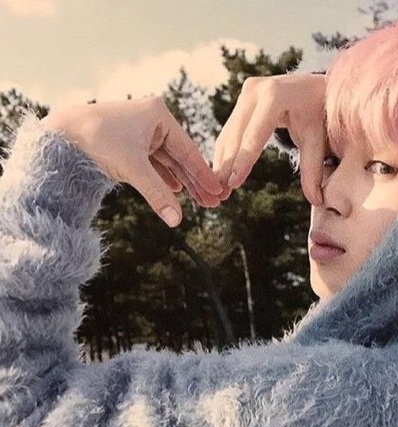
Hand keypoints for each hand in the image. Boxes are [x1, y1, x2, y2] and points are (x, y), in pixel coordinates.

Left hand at [41, 97, 222, 226]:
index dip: (203, 174)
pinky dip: (164, 178)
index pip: (187, 150)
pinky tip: (176, 190)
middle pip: (181, 157)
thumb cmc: (97, 141)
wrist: (60, 135)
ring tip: (199, 201)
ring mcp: (141, 132)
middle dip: (196, 182)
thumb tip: (176, 221)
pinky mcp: (130, 143)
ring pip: (168, 162)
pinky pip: (154, 164)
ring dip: (182, 182)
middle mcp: (152, 120)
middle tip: (214, 202)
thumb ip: (157, 194)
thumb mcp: (133, 169)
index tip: (218, 191)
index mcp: (158, 115)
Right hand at [213, 74, 326, 205]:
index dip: (243, 161)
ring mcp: (245, 93)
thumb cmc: (318, 114)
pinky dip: (224, 154)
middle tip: (220, 192)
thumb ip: (314, 170)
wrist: (315, 89)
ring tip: (218, 190)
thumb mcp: (317, 140)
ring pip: (228, 134)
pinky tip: (220, 175)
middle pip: (237, 134)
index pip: (255, 134)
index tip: (233, 183)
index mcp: (275, 94)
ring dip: (221, 162)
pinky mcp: (241, 101)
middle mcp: (256, 89)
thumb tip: (317, 201)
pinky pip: (229, 131)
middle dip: (228, 165)